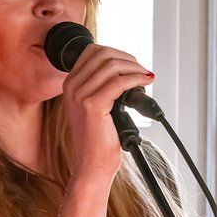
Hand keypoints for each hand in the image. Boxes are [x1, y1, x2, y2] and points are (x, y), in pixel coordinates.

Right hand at [61, 44, 154, 180]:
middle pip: (102, 54)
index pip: (93, 51)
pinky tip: (145, 84)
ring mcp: (79, 95)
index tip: (133, 65)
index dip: (118, 54)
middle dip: (128, 58)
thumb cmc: (99, 139)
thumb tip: (129, 70)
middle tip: (142, 71)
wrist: (92, 164)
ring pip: (111, 65)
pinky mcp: (92, 105)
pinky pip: (118, 82)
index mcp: (71, 84)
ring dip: (135, 68)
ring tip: (146, 77)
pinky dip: (136, 79)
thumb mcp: (97, 106)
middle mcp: (72, 86)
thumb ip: (104, 86)